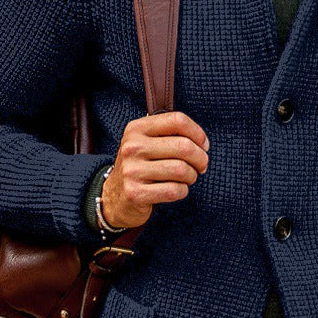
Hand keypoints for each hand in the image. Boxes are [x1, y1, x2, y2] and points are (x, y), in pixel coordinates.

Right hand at [101, 111, 209, 229]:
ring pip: (182, 170)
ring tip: (187, 178)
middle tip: (201, 166)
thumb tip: (202, 143)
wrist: (114, 197)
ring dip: (192, 176)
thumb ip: (172, 134)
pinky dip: (182, 191)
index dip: (198, 134)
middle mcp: (132, 147)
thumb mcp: (148, 142)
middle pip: (184, 146)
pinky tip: (176, 190)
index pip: (177, 120)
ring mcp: (132, 171)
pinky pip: (175, 190)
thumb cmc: (141, 166)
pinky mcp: (135, 193)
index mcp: (137, 128)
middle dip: (201, 159)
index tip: (203, 146)